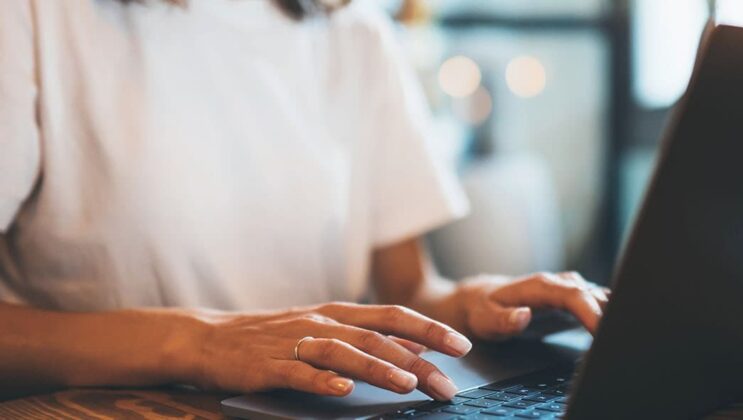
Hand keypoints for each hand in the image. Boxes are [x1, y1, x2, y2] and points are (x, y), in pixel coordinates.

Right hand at [185, 303, 472, 399]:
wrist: (209, 338)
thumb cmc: (274, 337)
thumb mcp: (323, 330)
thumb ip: (365, 338)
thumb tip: (414, 349)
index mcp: (338, 313)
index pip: (394, 316)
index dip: (430, 329)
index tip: (461, 346)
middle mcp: (322, 323)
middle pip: (378, 337)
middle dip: (417, 360)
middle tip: (447, 383)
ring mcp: (295, 342)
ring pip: (345, 353)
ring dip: (379, 368)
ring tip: (407, 384)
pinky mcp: (269, 366)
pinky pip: (300, 373)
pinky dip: (323, 381)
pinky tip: (343, 390)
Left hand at [454, 272, 609, 339]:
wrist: (479, 299)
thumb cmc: (482, 310)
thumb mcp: (484, 319)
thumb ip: (503, 320)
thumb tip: (523, 316)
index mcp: (539, 286)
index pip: (573, 295)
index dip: (591, 312)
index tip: (602, 332)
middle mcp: (557, 283)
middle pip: (593, 294)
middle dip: (610, 314)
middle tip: (621, 339)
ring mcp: (567, 289)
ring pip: (599, 296)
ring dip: (613, 312)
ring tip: (623, 335)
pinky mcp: (572, 299)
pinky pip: (597, 302)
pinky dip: (609, 313)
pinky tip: (616, 329)